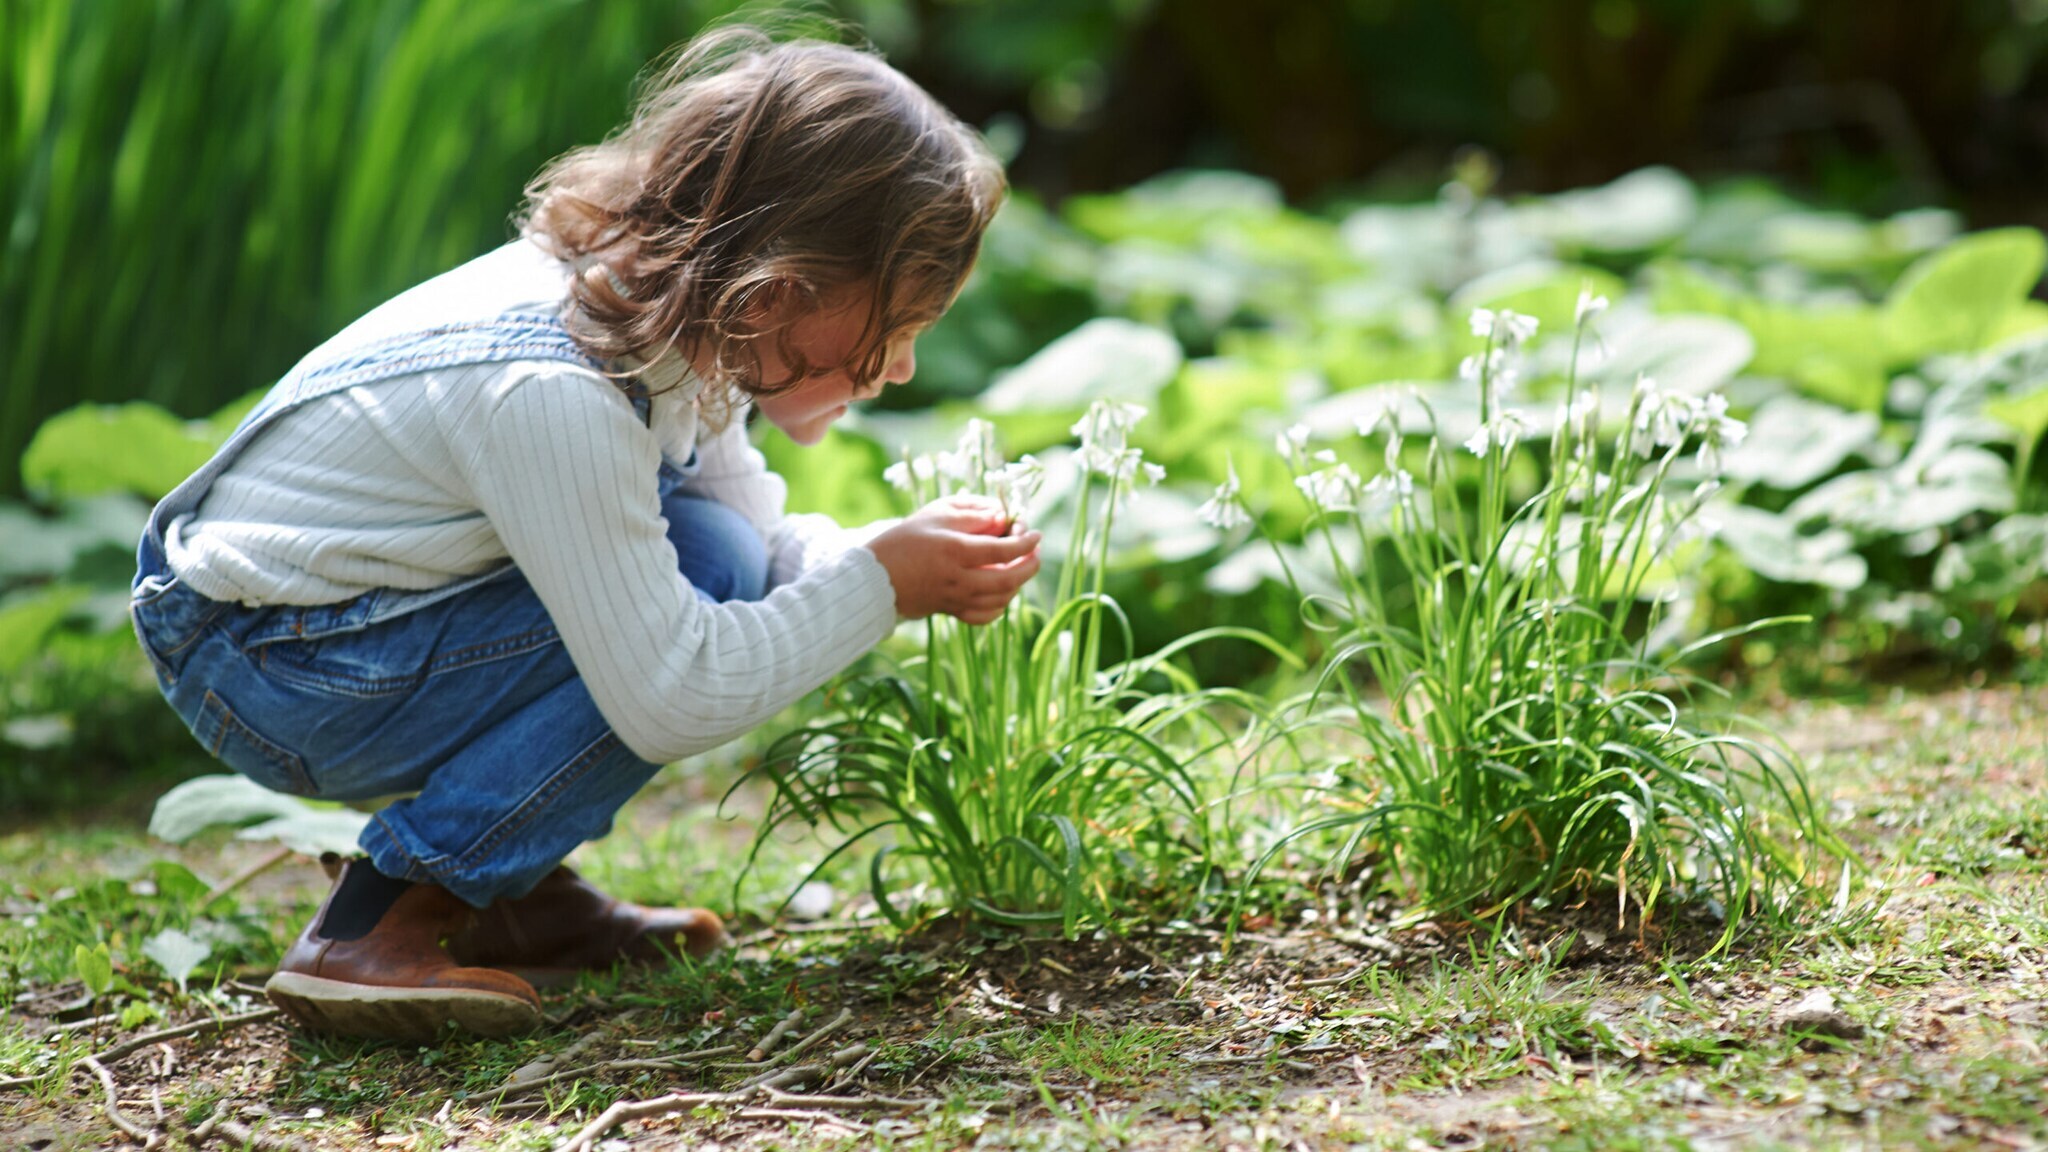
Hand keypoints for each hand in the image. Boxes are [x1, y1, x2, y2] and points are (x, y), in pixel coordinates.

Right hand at [864, 495, 1041, 623]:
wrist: (875, 576)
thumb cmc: (905, 539)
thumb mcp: (936, 513)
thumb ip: (972, 513)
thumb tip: (1002, 517)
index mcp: (955, 551)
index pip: (1004, 551)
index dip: (1026, 542)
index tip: (1035, 534)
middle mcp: (958, 579)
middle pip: (1009, 579)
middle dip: (1030, 565)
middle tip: (1035, 551)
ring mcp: (956, 599)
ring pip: (1001, 600)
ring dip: (1018, 583)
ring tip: (1020, 566)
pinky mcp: (951, 612)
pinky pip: (985, 616)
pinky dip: (1000, 605)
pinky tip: (1002, 592)